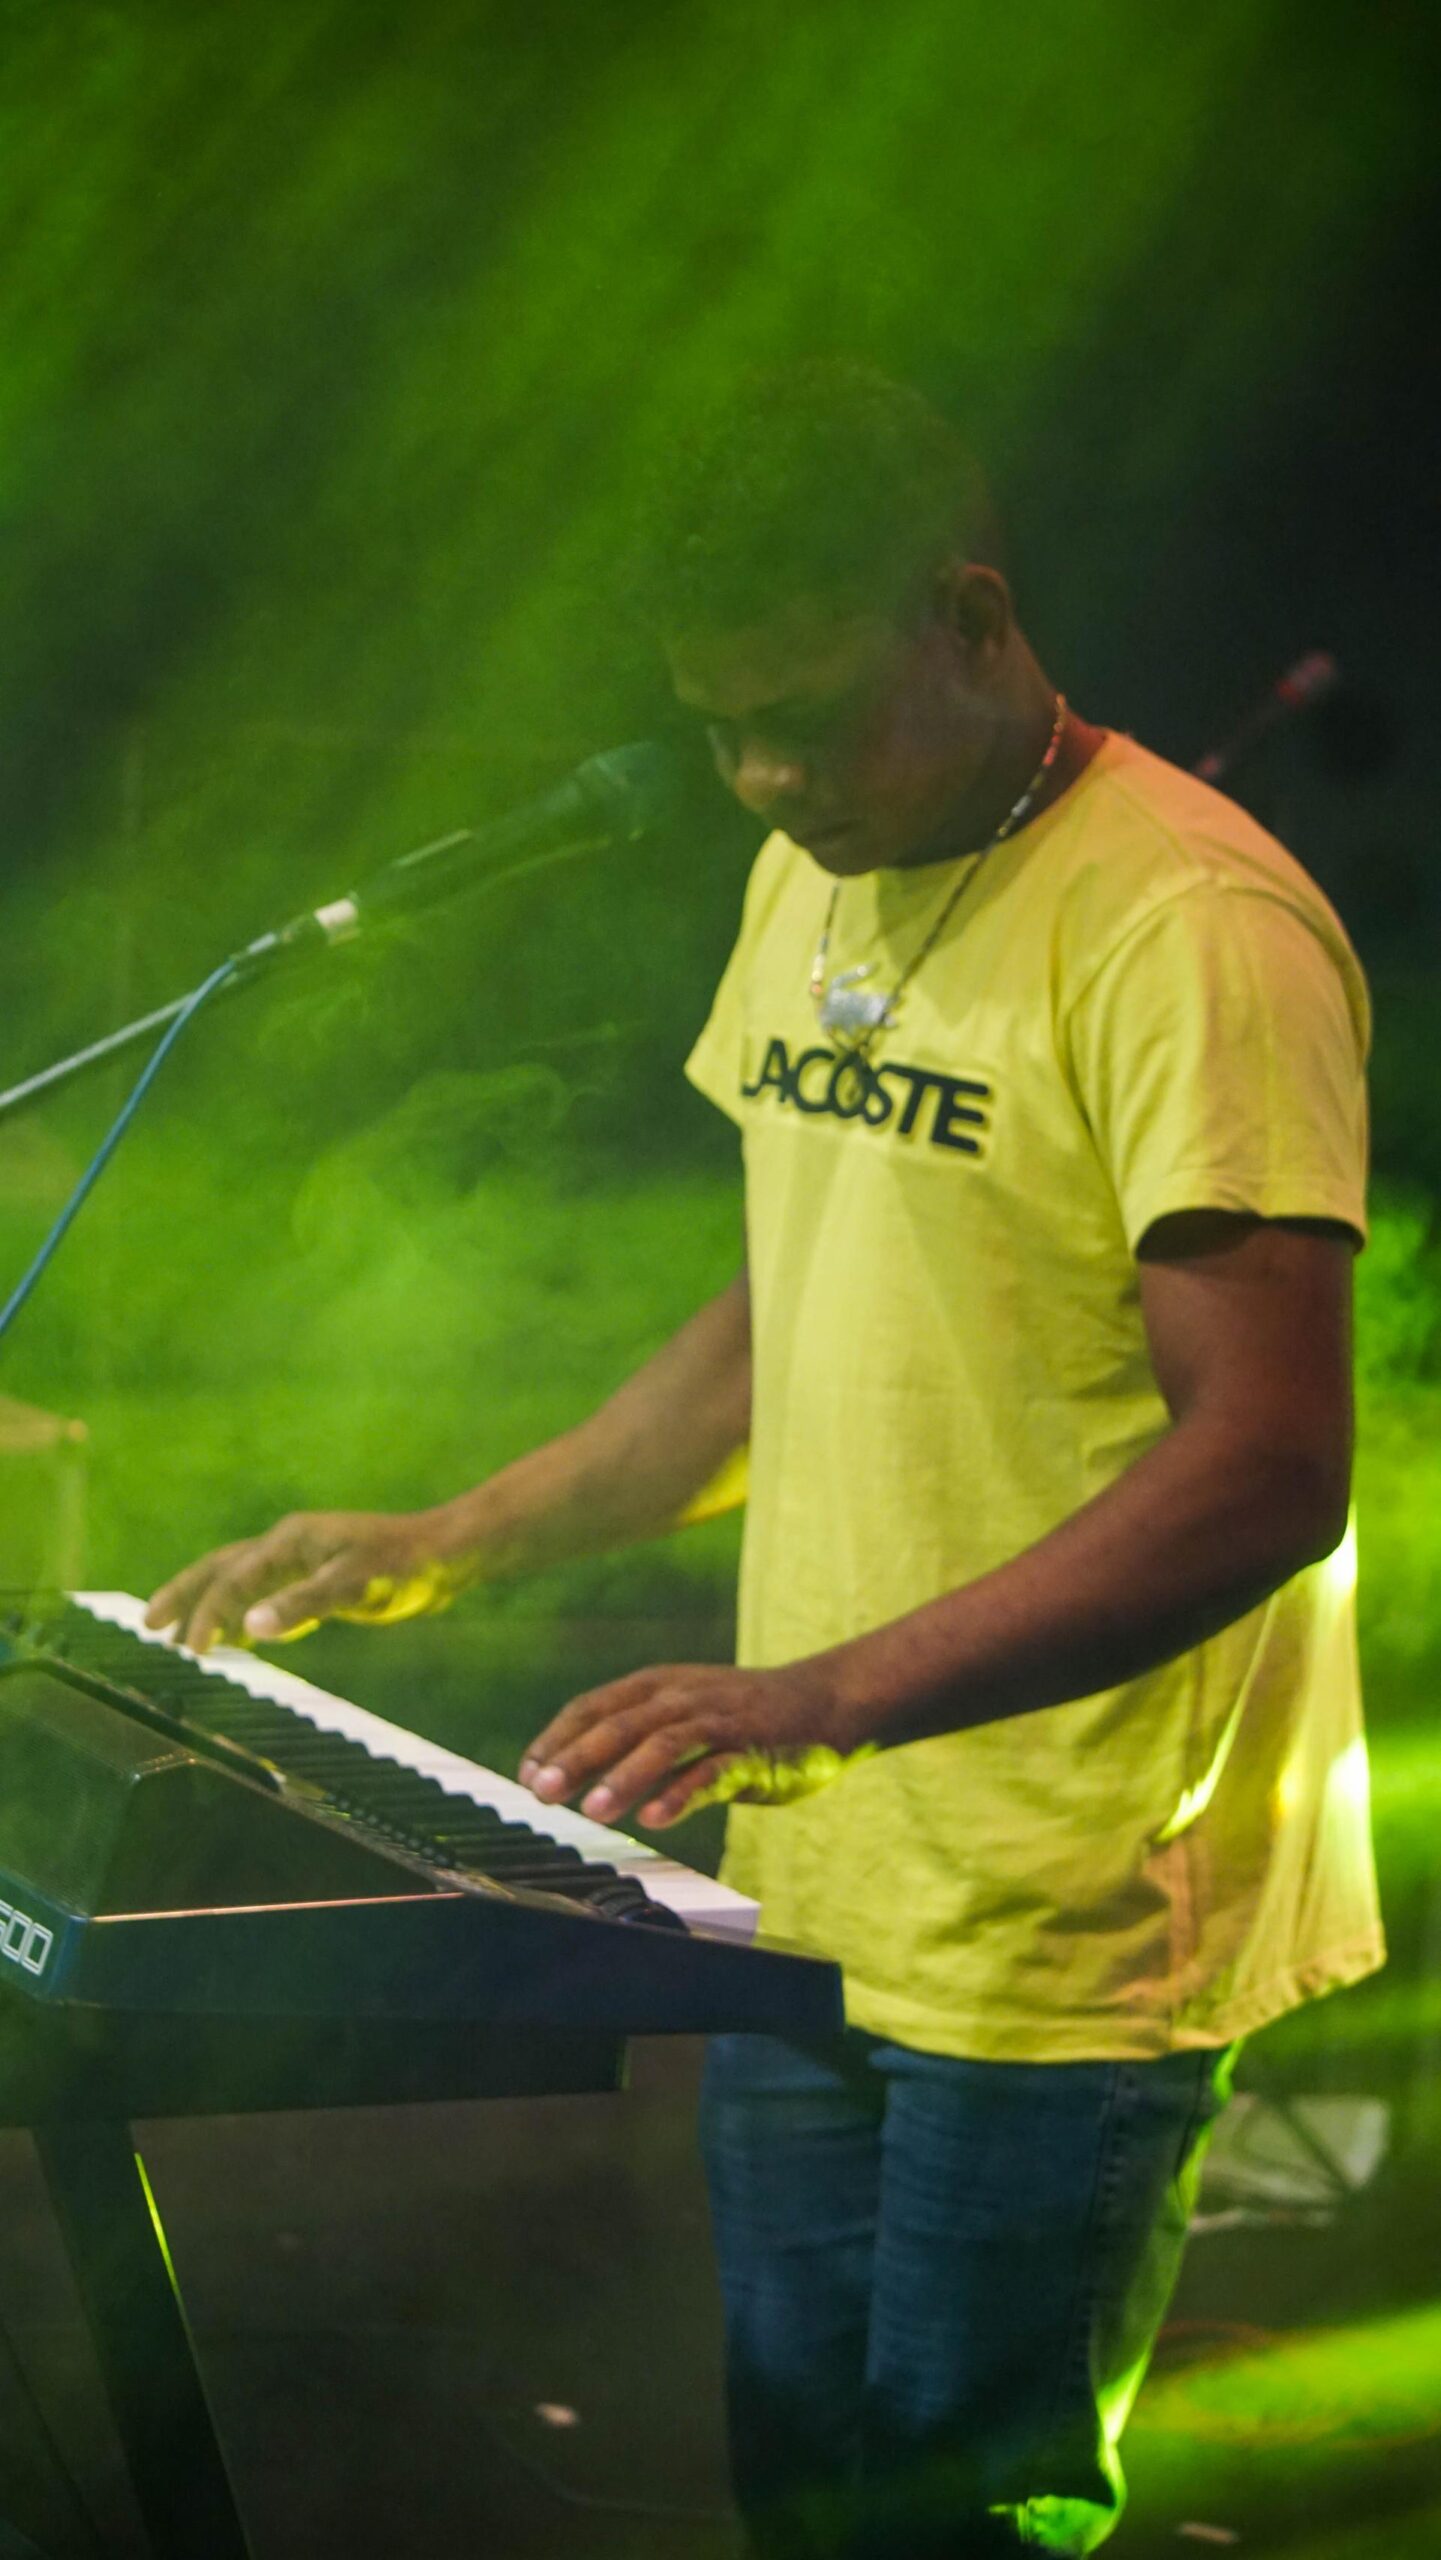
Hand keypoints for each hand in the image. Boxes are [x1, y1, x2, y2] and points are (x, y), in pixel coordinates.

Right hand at [144, 1509, 457, 1651]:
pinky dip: (246, 1616)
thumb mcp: (354, 1584)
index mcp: (290, 1540)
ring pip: (242, 1582)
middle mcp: (289, 1545)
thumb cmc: (404, 1564)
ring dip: (210, 1609)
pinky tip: (241, 1640)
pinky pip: (270, 1596)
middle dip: (185, 1595)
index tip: (187, 1652)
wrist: (448, 1554)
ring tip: (181, 1640)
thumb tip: (248, 1626)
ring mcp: (304, 1561)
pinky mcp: (320, 1579)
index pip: (232, 1578)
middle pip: (222, 1568)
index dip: (205, 1614)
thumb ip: (302, 1604)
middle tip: (148, 1625)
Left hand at [517, 1657, 868, 1829]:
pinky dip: (682, 1793)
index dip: (556, 1739)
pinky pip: (713, 1772)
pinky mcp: (752, 1751)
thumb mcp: (684, 1711)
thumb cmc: (744, 1715)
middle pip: (618, 1724)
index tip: (526, 1774)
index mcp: (658, 1684)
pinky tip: (656, 1818)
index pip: (593, 1706)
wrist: (824, 1701)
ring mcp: (718, 1722)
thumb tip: (578, 1773)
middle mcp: (682, 1696)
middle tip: (541, 1791)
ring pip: (662, 1744)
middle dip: (576, 1758)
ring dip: (624, 1777)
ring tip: (593, 1811)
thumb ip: (638, 1734)